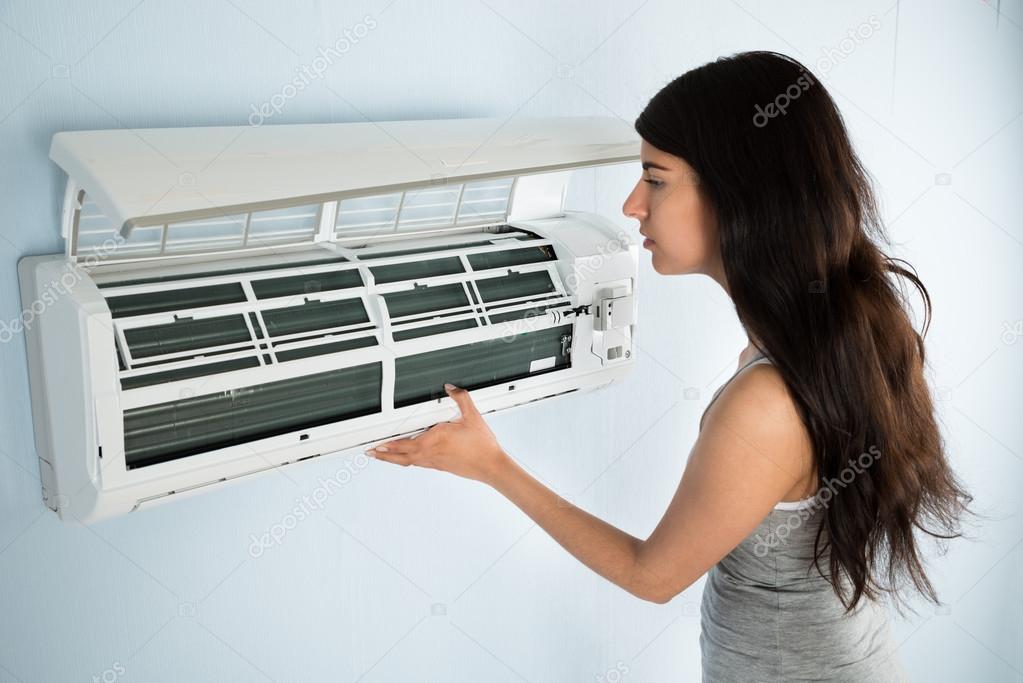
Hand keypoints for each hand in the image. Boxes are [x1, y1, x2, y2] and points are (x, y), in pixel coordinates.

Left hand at [367, 383, 510, 485]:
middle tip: (371, 452)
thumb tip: (451, 387)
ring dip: (393, 459)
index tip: (377, 444)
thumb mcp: (473, 416)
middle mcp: (431, 453)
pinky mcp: (440, 466)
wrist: (490, 466)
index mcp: (436, 439)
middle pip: (401, 456)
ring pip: (408, 461)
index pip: (406, 443)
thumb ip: (461, 398)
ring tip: (382, 455)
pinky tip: (406, 458)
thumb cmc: (482, 446)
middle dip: (384, 454)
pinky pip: (417, 463)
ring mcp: (434, 462)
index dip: (389, 445)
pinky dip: (406, 460)